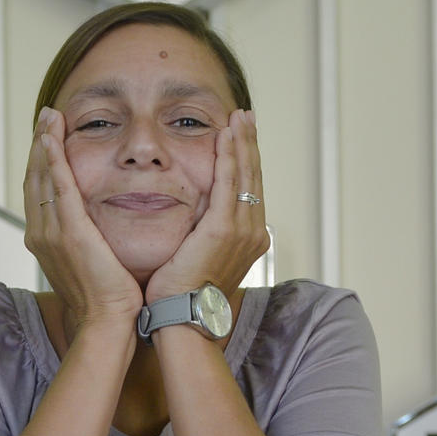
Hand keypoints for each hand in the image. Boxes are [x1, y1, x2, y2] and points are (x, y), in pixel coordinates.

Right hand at [24, 106, 142, 334]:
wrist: (107, 321)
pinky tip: (52, 139)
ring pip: (41, 177)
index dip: (41, 161)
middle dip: (38, 145)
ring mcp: (50, 231)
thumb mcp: (92, 262)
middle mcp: (40, 232)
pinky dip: (52, 160)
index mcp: (45, 240)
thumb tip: (99, 228)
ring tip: (48, 118)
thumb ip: (88, 240)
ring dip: (43, 144)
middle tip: (45, 117)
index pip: (39, 191)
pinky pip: (57, 186)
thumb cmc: (107, 298)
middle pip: (34, 178)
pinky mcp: (69, 230)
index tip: (47, 137)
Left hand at [144, 109, 271, 303]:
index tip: (241, 137)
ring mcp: (242, 230)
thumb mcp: (199, 259)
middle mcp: (252, 232)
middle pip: (254, 177)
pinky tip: (226, 136)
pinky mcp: (224, 228)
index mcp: (248, 239)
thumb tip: (192, 226)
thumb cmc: (182, 295)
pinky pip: (229, 183)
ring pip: (245, 175)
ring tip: (240, 118)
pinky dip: (229, 157)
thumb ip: (202, 237)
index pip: (249, 190)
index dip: (246, 161)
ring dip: (242, 143)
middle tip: (246, 117)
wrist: (183, 318)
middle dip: (250, 144)